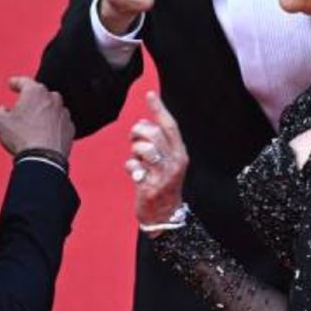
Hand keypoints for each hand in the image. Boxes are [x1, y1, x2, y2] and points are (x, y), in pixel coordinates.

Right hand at [0, 77, 74, 157]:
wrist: (43, 160)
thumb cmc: (22, 138)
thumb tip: (0, 110)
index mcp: (35, 92)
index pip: (23, 81)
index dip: (15, 82)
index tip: (12, 84)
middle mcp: (52, 98)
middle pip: (39, 94)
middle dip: (30, 100)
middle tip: (20, 111)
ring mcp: (63, 113)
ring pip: (51, 108)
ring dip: (42, 113)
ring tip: (32, 126)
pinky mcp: (69, 127)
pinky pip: (59, 122)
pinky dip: (52, 125)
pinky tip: (44, 134)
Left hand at [125, 92, 188, 225]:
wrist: (165, 215)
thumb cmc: (162, 183)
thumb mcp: (166, 161)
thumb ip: (158, 143)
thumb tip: (143, 124)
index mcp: (180, 153)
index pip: (170, 126)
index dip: (159, 109)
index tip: (149, 94)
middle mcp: (175, 162)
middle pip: (154, 134)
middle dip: (139, 132)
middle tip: (134, 139)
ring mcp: (163, 175)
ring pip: (144, 149)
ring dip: (134, 152)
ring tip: (137, 159)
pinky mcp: (150, 187)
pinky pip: (133, 167)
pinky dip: (130, 167)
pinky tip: (135, 173)